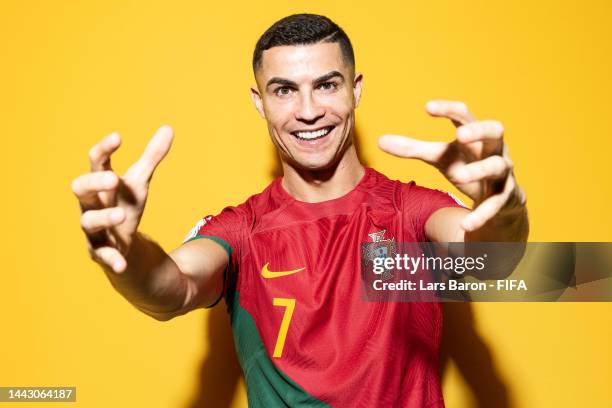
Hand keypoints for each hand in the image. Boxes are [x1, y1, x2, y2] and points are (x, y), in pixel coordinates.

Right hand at [71, 125, 173, 272]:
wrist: (124, 243)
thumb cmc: (125, 205)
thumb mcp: (140, 182)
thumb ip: (152, 157)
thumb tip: (168, 128)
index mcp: (100, 183)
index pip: (96, 161)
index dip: (104, 149)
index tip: (118, 137)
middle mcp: (91, 204)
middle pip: (81, 189)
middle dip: (94, 183)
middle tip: (112, 179)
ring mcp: (94, 228)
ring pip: (88, 221)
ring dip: (103, 217)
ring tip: (120, 215)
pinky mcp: (101, 251)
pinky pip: (102, 255)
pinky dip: (112, 259)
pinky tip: (122, 263)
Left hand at [378, 100, 525, 231]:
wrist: (499, 199)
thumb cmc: (467, 167)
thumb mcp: (439, 158)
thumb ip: (413, 149)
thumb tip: (380, 141)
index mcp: (475, 135)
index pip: (465, 114)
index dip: (448, 109)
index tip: (427, 107)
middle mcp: (493, 149)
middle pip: (495, 130)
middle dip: (479, 131)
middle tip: (459, 135)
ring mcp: (503, 172)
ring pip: (497, 166)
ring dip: (479, 171)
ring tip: (459, 176)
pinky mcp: (506, 196)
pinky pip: (496, 204)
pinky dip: (481, 214)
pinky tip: (466, 225)